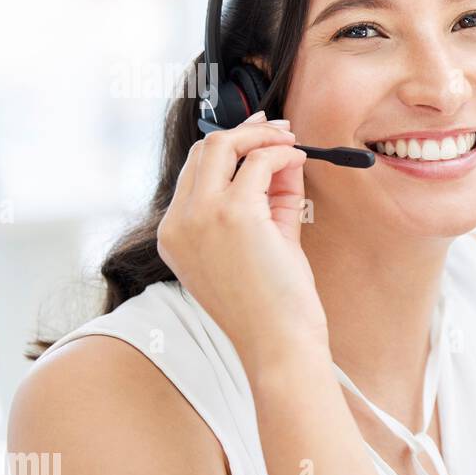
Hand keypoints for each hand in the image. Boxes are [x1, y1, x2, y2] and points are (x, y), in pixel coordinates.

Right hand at [156, 111, 327, 369]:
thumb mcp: (261, 243)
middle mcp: (179, 223)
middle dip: (243, 133)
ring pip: (222, 145)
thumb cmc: (272, 305)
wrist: (278, 343)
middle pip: (202, 150)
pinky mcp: (233, 214)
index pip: (194, 172)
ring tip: (291, 141)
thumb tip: (281, 158)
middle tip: (279, 130)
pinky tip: (299, 158)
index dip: (228, 148)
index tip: (258, 137)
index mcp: (176, 235)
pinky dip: (281, 153)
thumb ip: (268, 199)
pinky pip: (258, 162)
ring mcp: (201, 216)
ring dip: (262, 137)